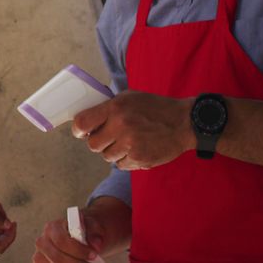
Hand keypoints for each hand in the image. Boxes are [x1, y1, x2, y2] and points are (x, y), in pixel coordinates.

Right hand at [33, 196, 130, 261]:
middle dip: (75, 262)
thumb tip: (96, 244)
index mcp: (52, 227)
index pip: (61, 240)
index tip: (93, 255)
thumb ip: (94, 231)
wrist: (80, 238)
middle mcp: (43, 241)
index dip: (78, 250)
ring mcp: (40, 254)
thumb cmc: (85, 232)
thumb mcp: (92, 227)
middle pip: (56, 257)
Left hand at [72, 90, 193, 170]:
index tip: (80, 131)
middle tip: (108, 136)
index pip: (82, 123)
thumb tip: (87, 119)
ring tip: (127, 141)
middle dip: (98, 141)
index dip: (78, 129)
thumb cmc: (155, 107)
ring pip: (106, 156)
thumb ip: (108, 107)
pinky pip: (121, 165)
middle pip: (92, 144)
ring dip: (113, 150)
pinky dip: (125, 159)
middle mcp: (121, 127)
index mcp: (115, 109)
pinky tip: (136, 148)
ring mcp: (131, 146)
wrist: (184, 123)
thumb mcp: (130, 97)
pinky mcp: (140, 160)